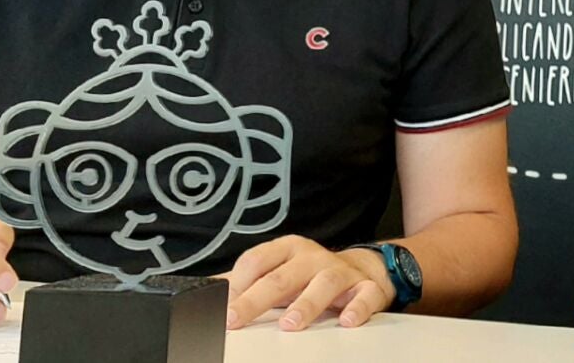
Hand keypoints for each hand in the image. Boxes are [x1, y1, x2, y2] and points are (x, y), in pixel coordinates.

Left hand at [223, 235, 393, 331]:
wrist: (365, 269)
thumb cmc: (311, 274)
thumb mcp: (278, 271)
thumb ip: (246, 281)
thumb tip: (207, 290)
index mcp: (287, 250)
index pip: (256, 261)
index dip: (236, 283)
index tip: (221, 307)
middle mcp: (312, 258)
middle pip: (282, 276)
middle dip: (256, 298)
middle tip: (236, 317)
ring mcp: (340, 272)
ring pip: (324, 284)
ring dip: (306, 304)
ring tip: (290, 324)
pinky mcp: (367, 287)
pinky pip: (364, 296)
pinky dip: (357, 308)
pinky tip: (347, 321)